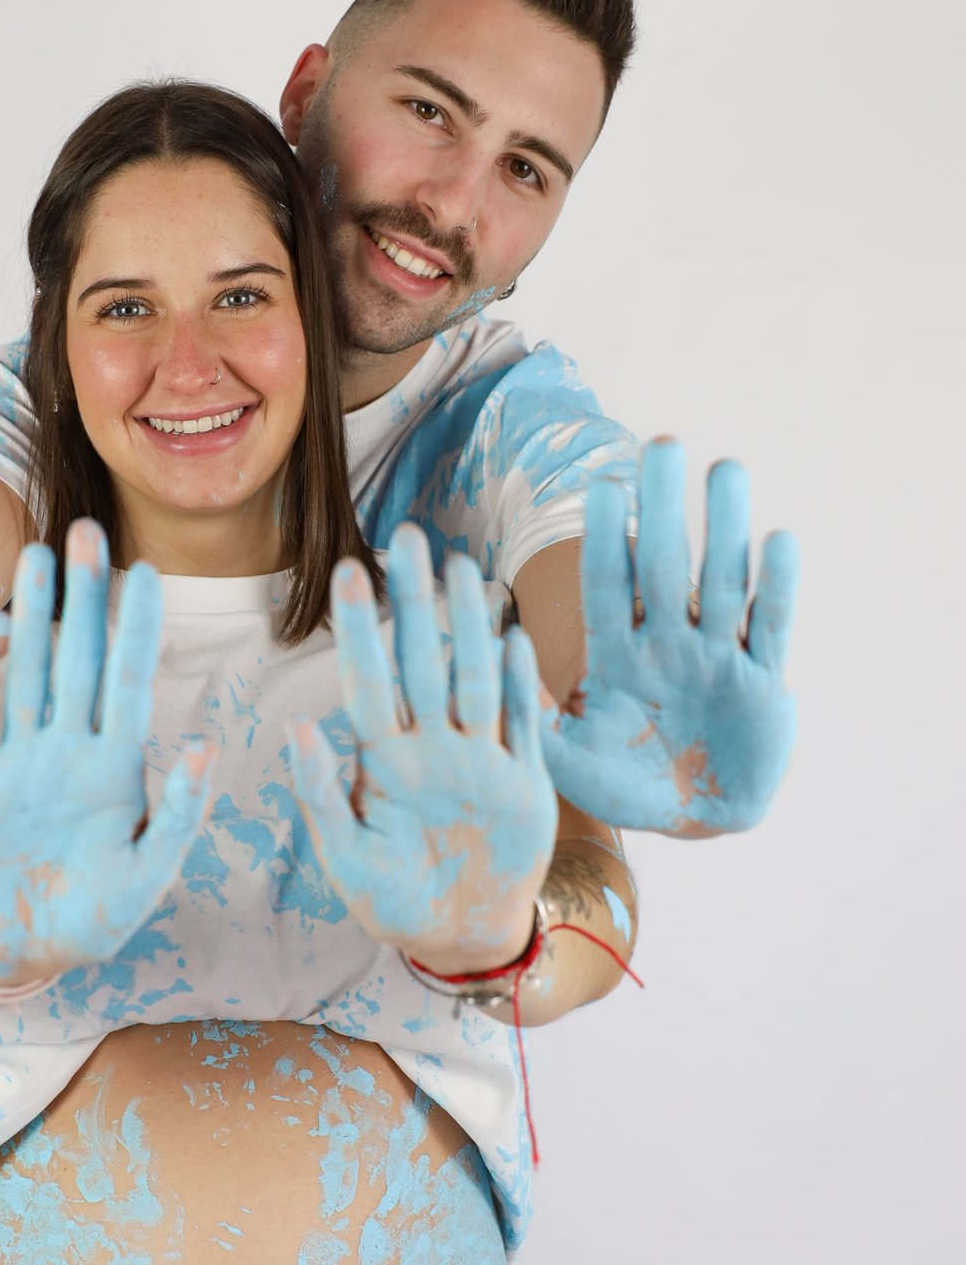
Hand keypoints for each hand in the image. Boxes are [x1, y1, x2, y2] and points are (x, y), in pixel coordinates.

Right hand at [0, 519, 215, 985]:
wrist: (18, 950)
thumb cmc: (93, 917)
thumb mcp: (149, 874)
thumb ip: (178, 813)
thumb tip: (207, 747)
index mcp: (117, 769)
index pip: (130, 683)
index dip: (137, 629)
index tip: (146, 572)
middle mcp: (68, 751)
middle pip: (78, 659)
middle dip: (82, 597)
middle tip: (85, 530)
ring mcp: (19, 761)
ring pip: (25, 673)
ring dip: (27, 617)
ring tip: (33, 555)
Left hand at [287, 524, 557, 972]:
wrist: (458, 935)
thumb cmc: (390, 899)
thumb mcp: (345, 857)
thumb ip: (323, 795)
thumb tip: (299, 730)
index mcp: (385, 764)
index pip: (370, 682)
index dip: (363, 629)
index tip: (352, 574)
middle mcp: (433, 750)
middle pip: (424, 662)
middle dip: (416, 601)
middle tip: (407, 536)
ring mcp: (481, 763)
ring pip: (474, 679)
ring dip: (468, 625)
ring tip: (459, 568)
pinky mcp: (525, 784)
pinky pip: (524, 726)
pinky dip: (520, 684)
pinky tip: (513, 636)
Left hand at [540, 439, 799, 834]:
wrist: (694, 820)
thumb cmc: (624, 786)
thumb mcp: (569, 761)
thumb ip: (531, 720)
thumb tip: (485, 663)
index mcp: (619, 655)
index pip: (608, 586)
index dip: (604, 539)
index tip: (600, 487)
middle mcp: (668, 643)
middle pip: (665, 565)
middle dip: (664, 508)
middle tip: (662, 445)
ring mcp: (718, 656)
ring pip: (723, 581)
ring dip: (725, 526)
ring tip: (726, 467)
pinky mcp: (764, 681)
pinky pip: (771, 627)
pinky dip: (776, 586)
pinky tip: (779, 539)